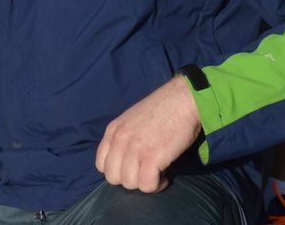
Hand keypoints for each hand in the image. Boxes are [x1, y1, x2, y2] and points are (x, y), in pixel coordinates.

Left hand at [95, 75, 202, 192]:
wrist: (184, 99)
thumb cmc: (163, 109)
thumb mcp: (132, 120)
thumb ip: (124, 138)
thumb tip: (125, 162)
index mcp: (113, 130)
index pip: (101, 165)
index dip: (117, 171)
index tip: (133, 168)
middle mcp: (120, 140)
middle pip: (113, 178)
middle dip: (130, 180)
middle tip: (146, 172)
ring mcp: (135, 149)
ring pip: (129, 184)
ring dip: (145, 183)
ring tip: (158, 172)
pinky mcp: (153, 156)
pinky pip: (147, 185)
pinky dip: (157, 186)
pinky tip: (165, 177)